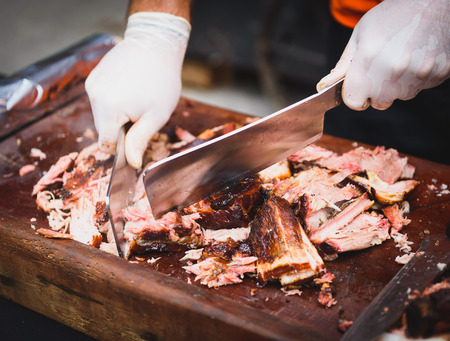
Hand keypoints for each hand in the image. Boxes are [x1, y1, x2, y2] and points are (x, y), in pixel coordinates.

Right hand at [85, 12, 190, 167]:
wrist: (154, 43)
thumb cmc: (161, 81)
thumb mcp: (156, 116)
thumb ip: (140, 141)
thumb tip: (130, 164)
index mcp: (110, 109)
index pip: (107, 144)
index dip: (121, 151)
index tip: (134, 147)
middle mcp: (95, 97)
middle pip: (103, 130)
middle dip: (121, 131)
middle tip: (142, 118)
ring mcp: (92, 85)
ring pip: (101, 116)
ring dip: (117, 116)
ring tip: (137, 100)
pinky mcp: (93, 77)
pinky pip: (100, 100)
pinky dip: (112, 102)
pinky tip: (129, 91)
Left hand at [317, 0, 449, 109]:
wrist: (432, 1)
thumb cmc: (392, 16)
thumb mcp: (360, 36)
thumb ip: (344, 65)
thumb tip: (326, 86)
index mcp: (369, 60)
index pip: (354, 102)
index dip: (354, 95)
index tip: (359, 87)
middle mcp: (394, 70)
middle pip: (379, 104)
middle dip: (377, 92)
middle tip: (383, 68)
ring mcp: (419, 73)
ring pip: (401, 97)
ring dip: (398, 85)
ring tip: (402, 59)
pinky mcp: (439, 73)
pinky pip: (421, 88)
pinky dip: (417, 78)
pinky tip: (417, 58)